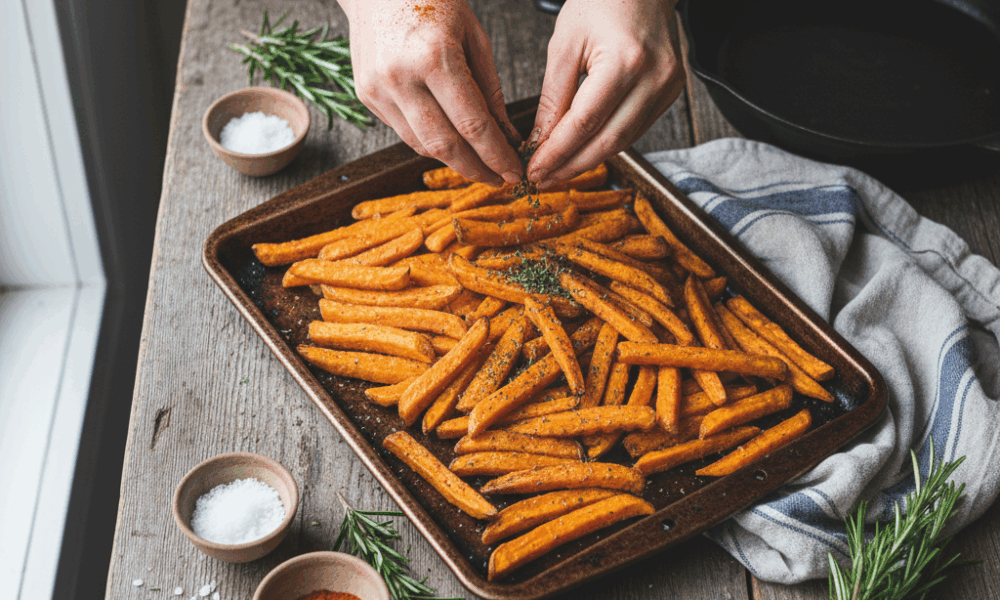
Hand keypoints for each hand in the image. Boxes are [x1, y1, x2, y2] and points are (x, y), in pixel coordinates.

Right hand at [340, 0, 522, 185]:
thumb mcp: (474, 36)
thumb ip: (490, 89)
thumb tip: (507, 135)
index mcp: (434, 57)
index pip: (472, 125)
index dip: (496, 156)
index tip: (513, 171)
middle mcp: (401, 77)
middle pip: (444, 145)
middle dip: (476, 169)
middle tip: (499, 178)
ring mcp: (378, 89)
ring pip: (421, 145)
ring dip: (453, 160)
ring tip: (478, 163)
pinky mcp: (366, 95)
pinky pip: (404, 132)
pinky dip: (429, 142)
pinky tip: (450, 141)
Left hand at [527, 0, 684, 188]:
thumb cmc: (601, 2)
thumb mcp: (565, 44)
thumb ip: (553, 96)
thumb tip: (540, 141)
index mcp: (626, 61)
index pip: (585, 122)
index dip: (557, 152)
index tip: (533, 168)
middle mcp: (655, 77)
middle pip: (609, 140)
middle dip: (572, 165)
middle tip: (543, 178)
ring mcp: (668, 87)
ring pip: (624, 140)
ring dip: (589, 159)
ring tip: (558, 169)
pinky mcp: (670, 92)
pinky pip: (635, 129)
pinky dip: (607, 142)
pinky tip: (583, 150)